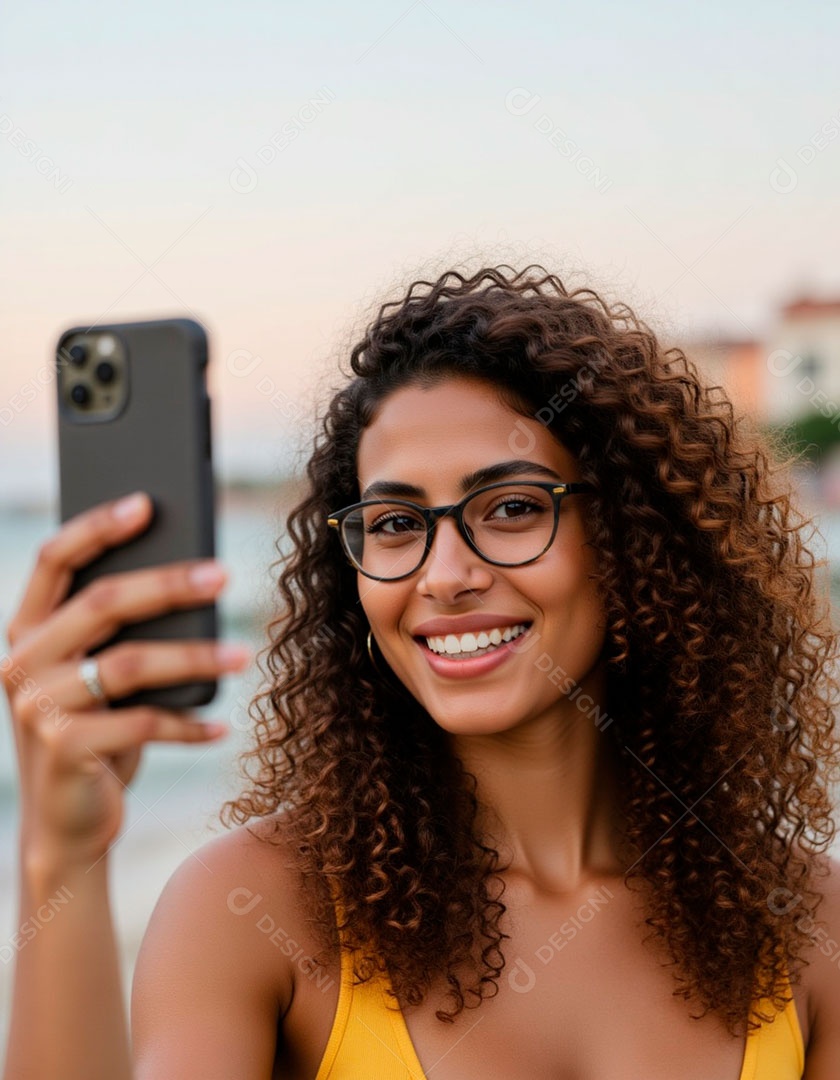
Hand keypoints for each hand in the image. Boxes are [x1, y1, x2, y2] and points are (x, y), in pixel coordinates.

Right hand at [2, 491, 250, 868]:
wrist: (66, 825)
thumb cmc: (96, 734)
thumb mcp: (97, 679)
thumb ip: (119, 636)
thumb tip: (195, 578)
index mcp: (27, 631)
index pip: (54, 560)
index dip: (98, 527)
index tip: (147, 504)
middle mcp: (21, 662)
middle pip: (103, 602)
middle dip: (169, 584)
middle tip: (223, 575)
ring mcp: (37, 707)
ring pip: (130, 663)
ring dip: (195, 658)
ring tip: (243, 656)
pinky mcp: (64, 749)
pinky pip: (144, 722)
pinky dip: (190, 725)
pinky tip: (222, 726)